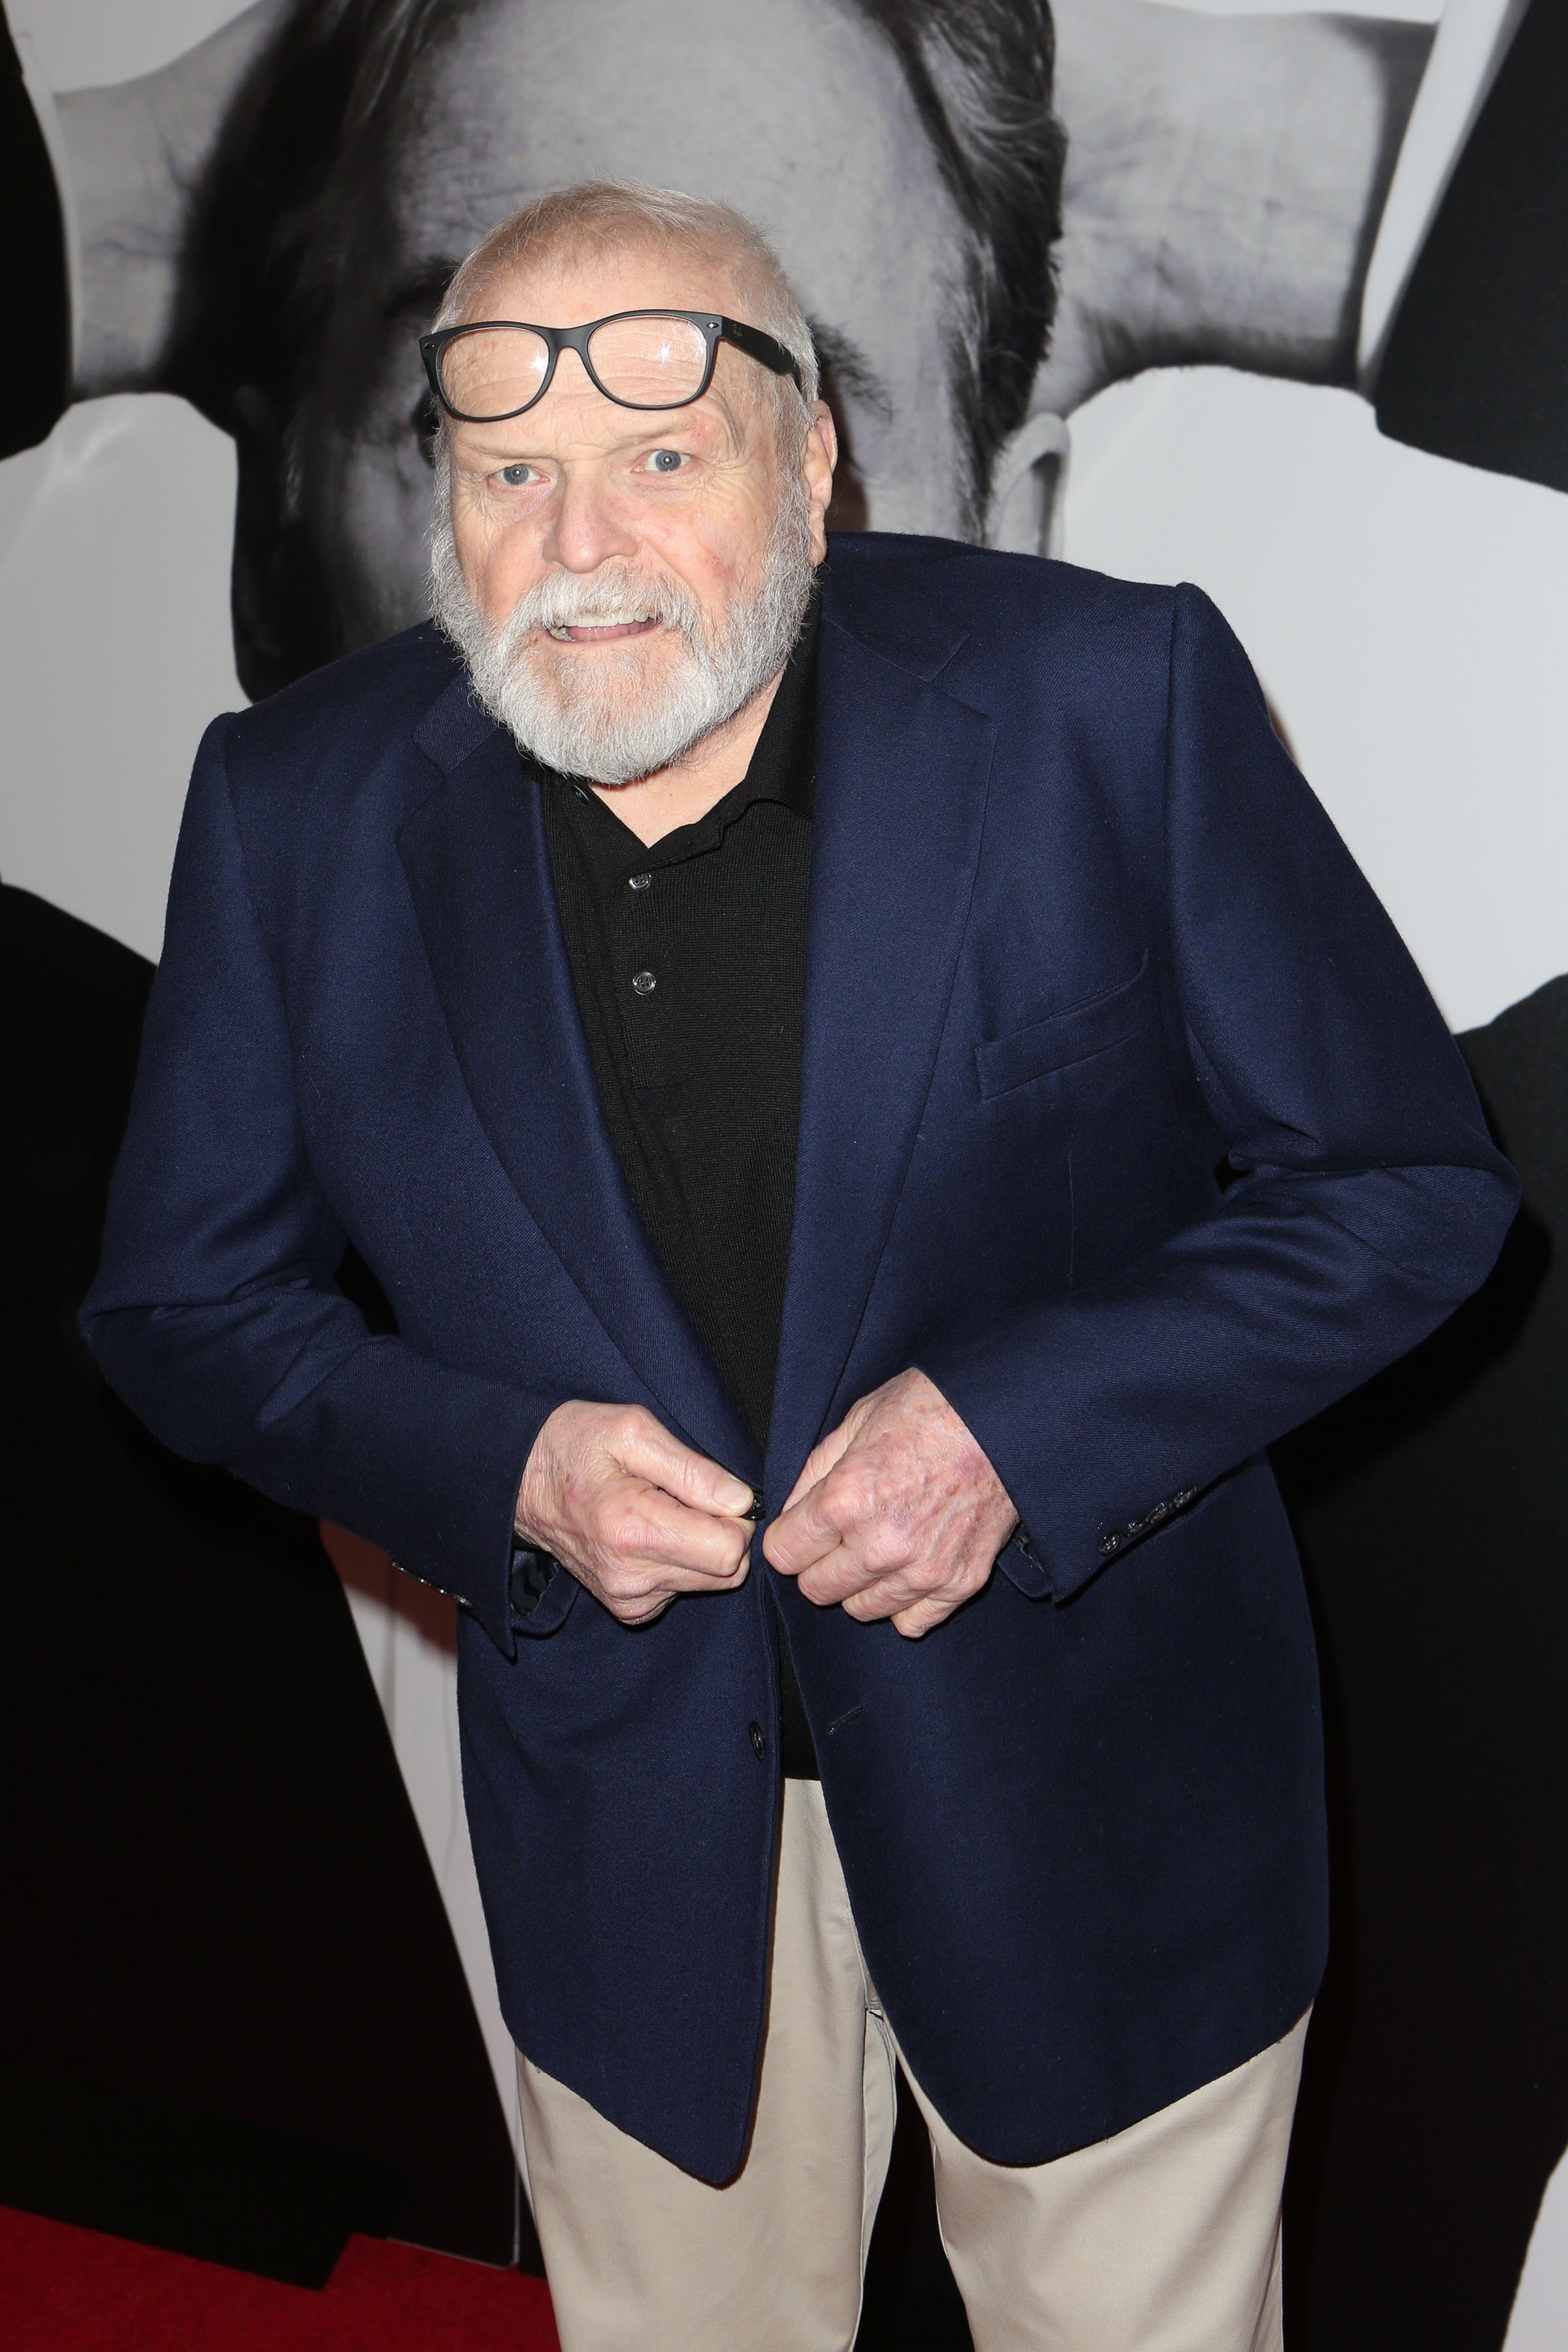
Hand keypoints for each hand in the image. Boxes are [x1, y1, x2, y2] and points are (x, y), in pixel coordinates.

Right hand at [516, 1401, 754, 1626]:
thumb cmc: (574, 1445)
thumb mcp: (633, 1430)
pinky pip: (684, 1589)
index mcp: (632, 1529)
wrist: (519, 1481)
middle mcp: (631, 1577)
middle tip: (685, 1497)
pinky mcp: (628, 1609)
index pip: (728, 1550)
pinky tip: (650, 1532)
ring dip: (699, 1547)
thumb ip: (692, 1469)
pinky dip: (679, 1562)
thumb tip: (741, 1501)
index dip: (736, 1517)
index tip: (714, 1491)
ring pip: (709, 1582)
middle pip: (726, 1572)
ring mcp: (627, 1599)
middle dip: (722, 1533)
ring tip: (661, 1510)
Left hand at [763, 1370, 1016, 1639]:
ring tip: (880, 1546)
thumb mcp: (858, 1420)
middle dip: (819, 1563)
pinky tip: (909, 1569)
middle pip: (817, 1590)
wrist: (1006, 1418)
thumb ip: (815, 1472)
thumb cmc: (931, 1409)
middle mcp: (881, 1545)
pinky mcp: (960, 1583)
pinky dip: (904, 1602)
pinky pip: (912, 1622)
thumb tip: (790, 1512)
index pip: (783, 1555)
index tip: (802, 1528)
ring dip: (861, 1584)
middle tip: (840, 1536)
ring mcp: (924, 1570)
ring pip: (861, 1610)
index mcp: (846, 1500)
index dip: (788, 1537)